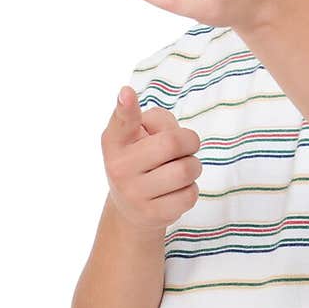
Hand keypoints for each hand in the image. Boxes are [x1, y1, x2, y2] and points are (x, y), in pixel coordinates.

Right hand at [101, 86, 202, 232]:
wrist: (131, 209)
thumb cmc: (142, 161)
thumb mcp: (139, 137)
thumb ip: (155, 121)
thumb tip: (169, 128)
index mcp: (115, 141)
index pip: (122, 122)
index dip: (126, 107)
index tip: (127, 92)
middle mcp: (119, 167)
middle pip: (171, 143)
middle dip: (190, 141)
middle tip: (188, 145)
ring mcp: (134, 193)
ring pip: (186, 170)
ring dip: (193, 166)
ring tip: (181, 169)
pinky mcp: (152, 215)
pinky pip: (190, 195)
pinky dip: (191, 189)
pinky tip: (177, 190)